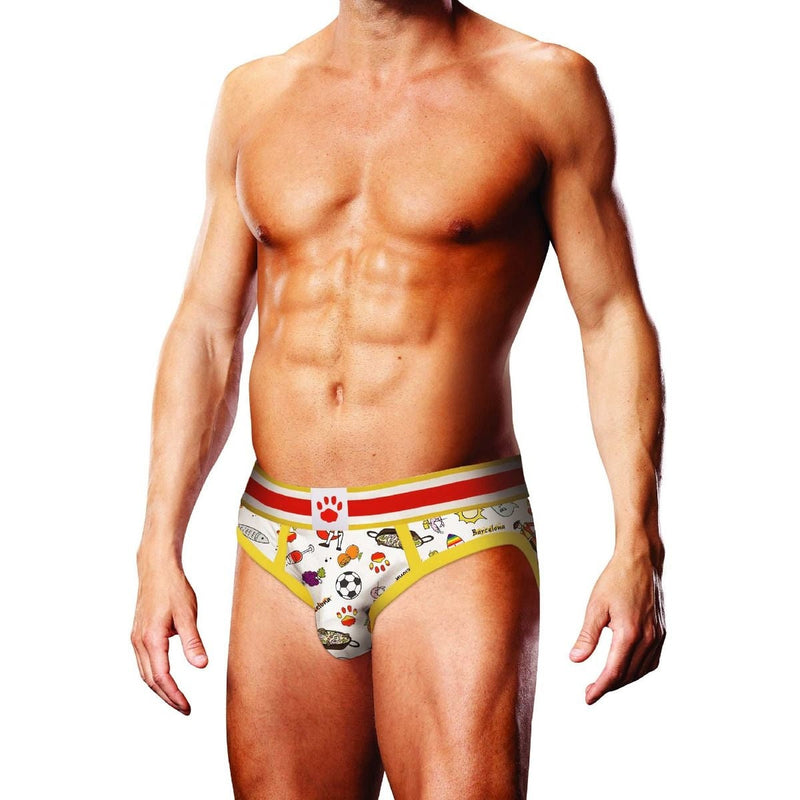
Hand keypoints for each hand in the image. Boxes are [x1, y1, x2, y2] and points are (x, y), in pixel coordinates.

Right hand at [131, 554, 207, 713]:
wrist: (156, 568)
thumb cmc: (173, 587)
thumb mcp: (188, 614)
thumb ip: (193, 641)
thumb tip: (201, 665)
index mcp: (151, 639)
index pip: (162, 677)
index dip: (174, 695)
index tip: (187, 707)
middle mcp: (139, 642)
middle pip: (151, 680)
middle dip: (167, 698)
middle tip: (184, 709)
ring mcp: (136, 638)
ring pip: (145, 673)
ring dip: (160, 689)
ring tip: (177, 699)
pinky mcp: (138, 634)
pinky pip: (144, 663)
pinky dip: (154, 676)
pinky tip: (165, 678)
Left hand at [569, 549, 664, 704]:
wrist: (641, 561)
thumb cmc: (616, 580)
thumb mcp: (595, 606)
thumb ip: (587, 635)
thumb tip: (575, 659)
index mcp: (629, 634)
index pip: (614, 672)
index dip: (600, 688)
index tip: (588, 698)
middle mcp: (648, 638)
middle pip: (627, 674)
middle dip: (609, 686)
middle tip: (591, 691)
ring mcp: (658, 636)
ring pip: (641, 670)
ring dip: (624, 680)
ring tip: (605, 682)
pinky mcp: (662, 631)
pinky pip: (651, 660)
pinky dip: (638, 670)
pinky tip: (627, 668)